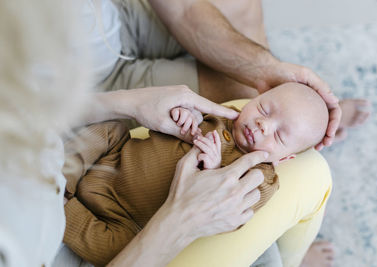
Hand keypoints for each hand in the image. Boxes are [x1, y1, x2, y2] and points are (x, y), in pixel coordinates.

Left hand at [118, 85, 238, 138]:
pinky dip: (179, 118)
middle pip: (197, 114)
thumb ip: (182, 133)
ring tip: (167, 120)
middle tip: (173, 125)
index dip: (224, 112)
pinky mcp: (175, 98)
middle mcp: (185, 93)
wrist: (129, 100)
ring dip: (182, 122)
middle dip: (189, 124)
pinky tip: (168, 118)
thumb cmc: (145, 110)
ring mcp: (180, 95)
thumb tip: (198, 141)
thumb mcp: (164, 125)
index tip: (237, 115)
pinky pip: (184, 111)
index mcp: (185, 96)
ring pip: (190, 114)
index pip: (209, 106)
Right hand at [165, 146, 268, 238]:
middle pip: (258, 177)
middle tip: (244, 174)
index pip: (249, 161)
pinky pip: (250, 211)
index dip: (258, 155)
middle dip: (253, 173)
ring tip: (238, 190)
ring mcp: (236, 208)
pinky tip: (235, 204)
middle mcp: (235, 192)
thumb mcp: (184, 168)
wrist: (178, 221)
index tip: (264, 153)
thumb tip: (205, 138)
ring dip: (249, 190)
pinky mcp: (235, 221)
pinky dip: (245, 207)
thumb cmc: (181, 194)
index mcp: (225, 177)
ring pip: (256, 195)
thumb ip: (196, 151)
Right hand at [170, 107, 202, 135]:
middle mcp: (188, 113)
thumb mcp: (186, 128)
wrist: (170, 121)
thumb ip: (192, 130)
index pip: (195, 122)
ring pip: (185, 113)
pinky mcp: (174, 109)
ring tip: (178, 125)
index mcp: (191, 118)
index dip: (194, 128)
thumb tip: (200, 132)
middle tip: (182, 133)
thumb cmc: (179, 125)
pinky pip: (176, 112)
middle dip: (186, 127)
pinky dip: (175, 117)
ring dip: (181, 121)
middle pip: (190, 119)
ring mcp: (181, 110)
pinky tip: (174, 120)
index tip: (192, 134)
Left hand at [193, 130, 220, 168]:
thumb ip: (207, 150)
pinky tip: (198, 158)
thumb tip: (206, 140)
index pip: (218, 144)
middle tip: (197, 137)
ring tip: (195, 142)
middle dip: (204, 139)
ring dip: (200, 144)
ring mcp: (215, 161)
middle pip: (212, 145)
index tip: (213, 131)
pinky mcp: (211, 166)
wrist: (208, 183)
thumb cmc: (206, 170)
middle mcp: (218, 157)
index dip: (216, 137)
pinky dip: (200, 155)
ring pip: (208, 149)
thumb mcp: (208, 159)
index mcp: (217, 155)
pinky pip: (205, 156)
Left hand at [258, 60, 341, 149]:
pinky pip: (296, 129)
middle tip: (323, 145)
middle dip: (327, 136)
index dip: (335, 123)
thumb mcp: (303, 74)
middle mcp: (312, 104)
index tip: (330, 133)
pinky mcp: (287, 117)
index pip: (333, 110)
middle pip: (325, 123)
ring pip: (313, 128)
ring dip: (316, 139)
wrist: (263, 74)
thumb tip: (335, 100)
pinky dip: (299, 138)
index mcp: (319, 95)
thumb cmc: (284, 71)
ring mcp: (300, 112)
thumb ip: (319, 85)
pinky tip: (298, 145)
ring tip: (315, 148)